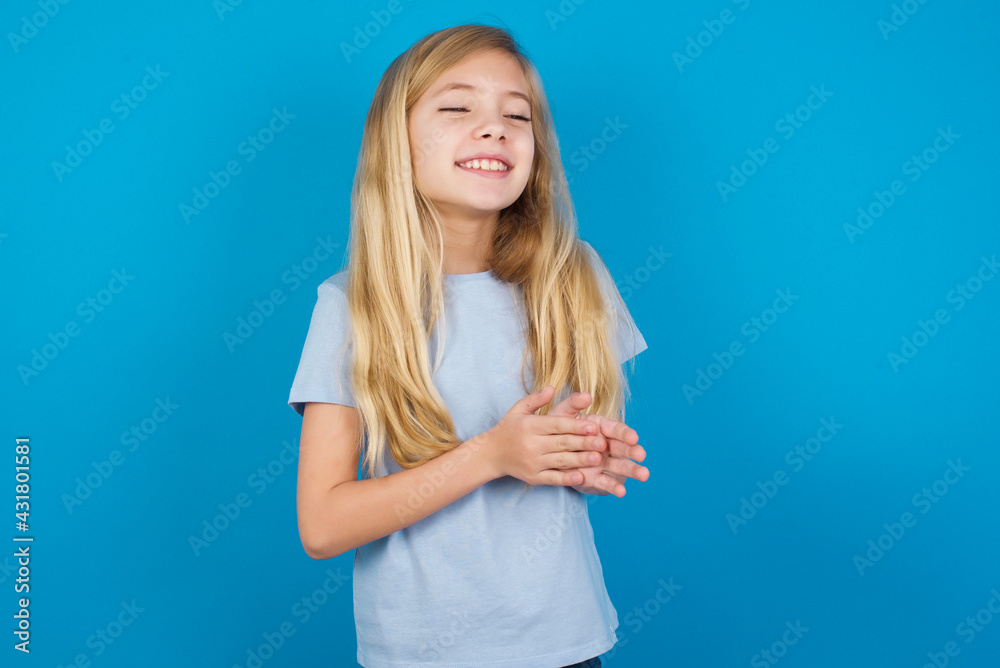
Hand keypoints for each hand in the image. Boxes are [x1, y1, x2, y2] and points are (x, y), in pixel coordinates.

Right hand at [480, 385, 607, 486]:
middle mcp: (531, 444)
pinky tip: (581, 476)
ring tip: (597, 458)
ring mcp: (532, 462)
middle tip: (603, 443)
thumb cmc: (509, 429)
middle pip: (561, 443)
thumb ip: (536, 399)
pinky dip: (567, 478)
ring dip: (580, 460)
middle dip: (583, 443)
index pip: (556, 425)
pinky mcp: (533, 477)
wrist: (490, 454)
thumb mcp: (518, 409)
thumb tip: (552, 387)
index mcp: (530, 426)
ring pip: (560, 461)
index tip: (593, 426)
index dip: (575, 426)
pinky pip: (552, 478)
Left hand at [546, 392, 648, 497]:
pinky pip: (605, 483)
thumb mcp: (562, 415)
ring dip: (632, 470)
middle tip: (641, 455)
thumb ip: (573, 404)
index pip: (615, 429)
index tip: (633, 437)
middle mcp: (605, 445)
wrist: (547, 452)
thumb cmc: (557, 430)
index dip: (625, 433)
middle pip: (622, 447)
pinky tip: (622, 492)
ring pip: (619, 466)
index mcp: (600, 427)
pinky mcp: (595, 479)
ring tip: (644, 475)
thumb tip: (586, 395)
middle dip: (632, 451)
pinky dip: (613, 487)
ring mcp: (602, 463)